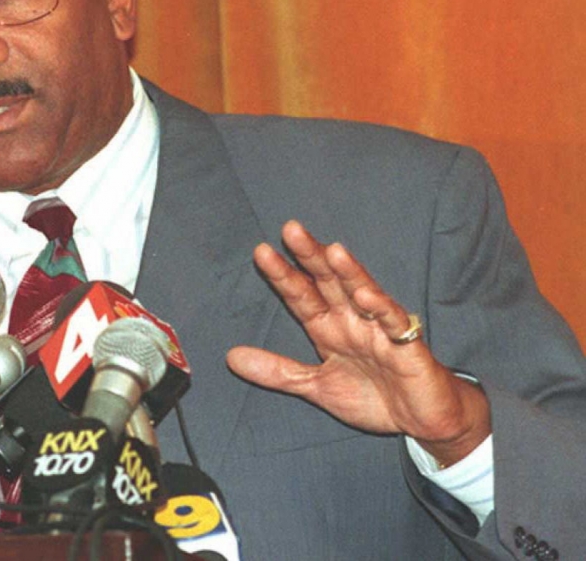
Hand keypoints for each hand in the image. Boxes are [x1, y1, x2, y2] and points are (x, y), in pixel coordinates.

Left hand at [226, 220, 490, 466]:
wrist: (421, 422)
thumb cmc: (374, 397)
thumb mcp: (316, 387)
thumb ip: (277, 371)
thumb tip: (230, 356)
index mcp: (329, 328)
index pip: (301, 296)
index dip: (283, 275)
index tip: (261, 251)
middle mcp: (352, 320)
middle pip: (329, 282)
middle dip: (311, 257)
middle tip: (291, 229)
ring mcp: (380, 329)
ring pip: (362, 293)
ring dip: (348, 273)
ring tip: (332, 250)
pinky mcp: (407, 345)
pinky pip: (395, 323)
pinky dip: (382, 310)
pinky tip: (366, 296)